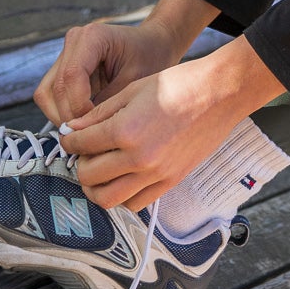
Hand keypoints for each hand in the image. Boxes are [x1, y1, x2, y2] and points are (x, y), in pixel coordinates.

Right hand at [35, 17, 178, 126]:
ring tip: (85, 130)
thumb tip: (84, 131)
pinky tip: (84, 121)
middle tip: (87, 136)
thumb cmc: (150, 57)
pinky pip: (51, 95)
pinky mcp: (64, 67)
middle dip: (68, 116)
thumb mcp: (135, 80)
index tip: (94, 126)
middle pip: (55, 88)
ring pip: (46, 94)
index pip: (71, 76)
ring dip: (61, 116)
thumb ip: (108, 102)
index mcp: (92, 36)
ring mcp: (66, 53)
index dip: (78, 107)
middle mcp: (74, 40)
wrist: (153, 43)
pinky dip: (63, 111)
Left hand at [59, 37, 282, 211]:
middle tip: (85, 151)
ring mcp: (155, 174)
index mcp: (127, 129)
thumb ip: (101, 112)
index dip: (70, 139)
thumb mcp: (134, 89)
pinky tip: (122, 178)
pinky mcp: (169, 183)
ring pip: (107, 200)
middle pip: (88, 176)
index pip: (82, 144)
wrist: (220, 93)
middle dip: (80, 163)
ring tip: (99, 170)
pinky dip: (121, 196)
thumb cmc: (179, 84)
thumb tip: (73, 129)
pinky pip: (134, 204)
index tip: (70, 136)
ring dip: (96, 186)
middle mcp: (139, 157)